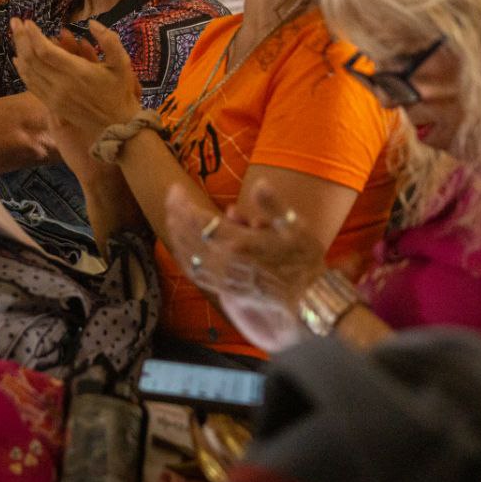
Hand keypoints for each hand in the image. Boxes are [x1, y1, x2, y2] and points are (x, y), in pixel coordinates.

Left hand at [10, 18, 141, 138]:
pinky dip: (22, 71)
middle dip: (21, 38)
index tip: (28, 21)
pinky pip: (31, 85)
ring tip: (16, 35)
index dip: (33, 35)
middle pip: (32, 59)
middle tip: (15, 22)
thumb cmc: (120, 91)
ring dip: (19, 51)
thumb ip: (109, 40)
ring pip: (28, 72)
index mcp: (77, 72)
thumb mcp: (122, 62)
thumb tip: (92, 23)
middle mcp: (61, 85)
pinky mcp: (52, 105)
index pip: (45, 51)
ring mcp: (54, 97)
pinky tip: (18, 59)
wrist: (116, 125)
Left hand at [166, 179, 319, 298]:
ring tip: (171, 217)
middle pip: (187, 237)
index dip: (182, 204)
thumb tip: (259, 183)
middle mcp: (227, 263)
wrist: (309, 299)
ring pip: (187, 257)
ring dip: (175, 235)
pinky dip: (183, 259)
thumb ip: (273, 204)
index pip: (198, 221)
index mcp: (240, 243)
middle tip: (172, 197)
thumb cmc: (304, 260)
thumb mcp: (295, 227)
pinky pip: (195, 274)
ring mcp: (224, 279)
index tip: (176, 188)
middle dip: (174, 214)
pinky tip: (181, 249)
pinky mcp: (225, 291)